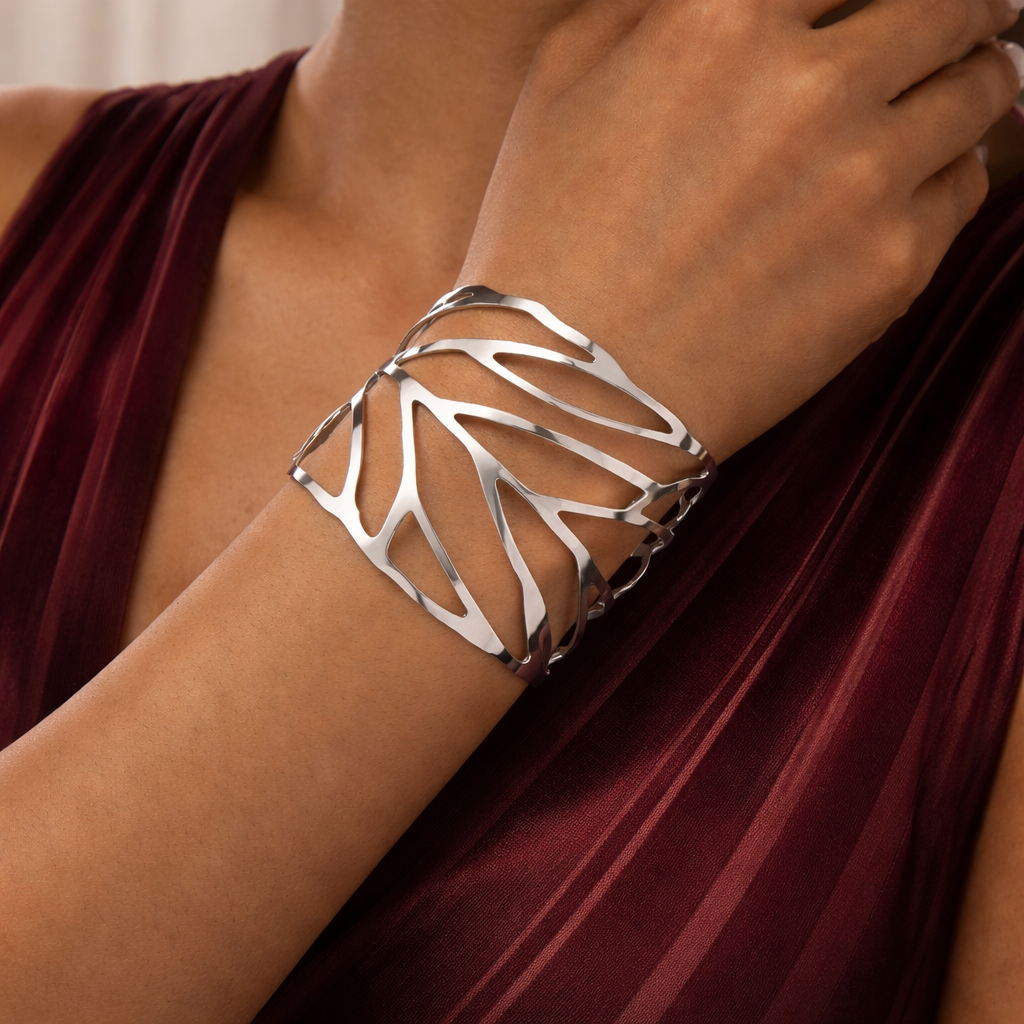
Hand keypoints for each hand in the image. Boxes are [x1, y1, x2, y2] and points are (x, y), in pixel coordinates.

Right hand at [459, 0, 1021, 460]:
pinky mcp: (894, 266)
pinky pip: (963, 189)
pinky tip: (914, 184)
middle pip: (947, 6)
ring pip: (977, 92)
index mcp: (724, 20)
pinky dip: (950, 174)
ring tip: (963, 88)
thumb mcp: (559, 82)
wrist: (570, 392)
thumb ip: (653, 6)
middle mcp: (813, 85)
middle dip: (964, 8)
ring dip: (975, 79)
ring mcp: (865, 178)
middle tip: (977, 16)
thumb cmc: (545, 243)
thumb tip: (744, 2)